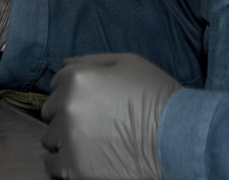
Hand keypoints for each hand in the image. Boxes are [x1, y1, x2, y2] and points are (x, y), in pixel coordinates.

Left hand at [41, 54, 179, 179]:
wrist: (177, 137)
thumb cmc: (156, 96)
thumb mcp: (129, 63)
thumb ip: (92, 61)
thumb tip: (64, 62)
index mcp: (78, 78)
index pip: (57, 83)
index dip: (75, 91)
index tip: (93, 101)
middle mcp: (68, 106)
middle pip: (51, 111)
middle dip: (67, 114)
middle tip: (95, 121)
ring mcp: (69, 138)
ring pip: (51, 137)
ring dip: (66, 138)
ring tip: (93, 140)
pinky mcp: (74, 167)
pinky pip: (52, 163)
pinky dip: (65, 162)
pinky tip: (87, 158)